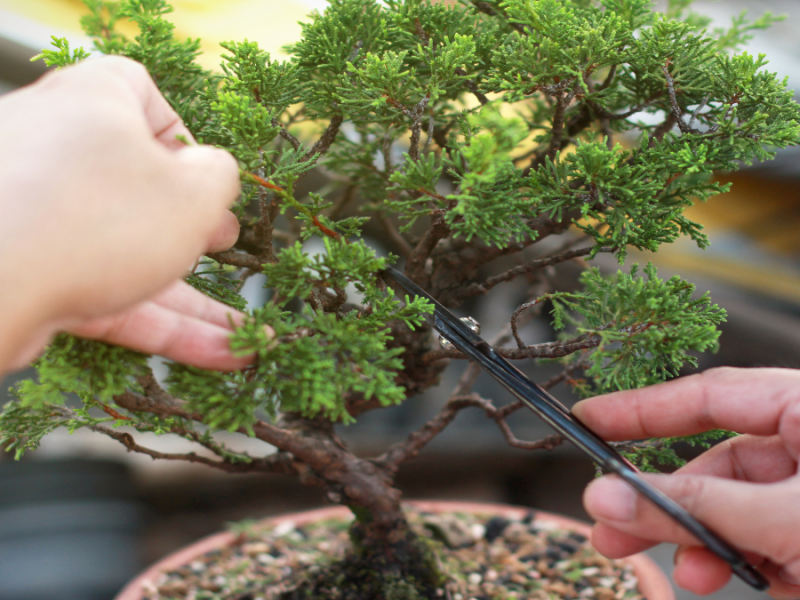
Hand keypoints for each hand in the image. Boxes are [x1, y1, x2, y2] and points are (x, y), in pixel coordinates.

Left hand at [0, 56, 251, 371]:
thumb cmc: (97, 218)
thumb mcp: (195, 192)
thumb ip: (221, 177)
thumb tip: (216, 174)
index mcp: (92, 102)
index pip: (142, 95)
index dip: (183, 136)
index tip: (204, 177)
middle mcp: (57, 149)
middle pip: (139, 186)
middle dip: (194, 230)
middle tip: (221, 248)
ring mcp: (36, 213)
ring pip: (127, 253)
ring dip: (192, 301)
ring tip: (243, 336)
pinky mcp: (26, 271)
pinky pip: (105, 292)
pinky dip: (159, 324)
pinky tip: (215, 354)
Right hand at [573, 367, 799, 597]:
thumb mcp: (785, 517)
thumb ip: (694, 506)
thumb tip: (609, 496)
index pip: (708, 396)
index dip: (642, 409)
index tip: (588, 421)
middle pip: (714, 465)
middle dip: (667, 504)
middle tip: (610, 526)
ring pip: (732, 510)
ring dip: (705, 545)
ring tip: (692, 576)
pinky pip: (759, 543)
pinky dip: (745, 564)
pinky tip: (749, 581)